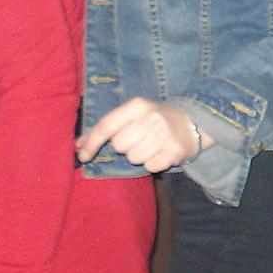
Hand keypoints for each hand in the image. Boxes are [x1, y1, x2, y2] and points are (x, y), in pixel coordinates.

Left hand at [76, 97, 215, 171]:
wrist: (194, 123)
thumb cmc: (156, 118)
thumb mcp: (134, 114)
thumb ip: (107, 128)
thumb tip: (79, 145)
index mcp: (139, 105)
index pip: (107, 125)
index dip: (92, 142)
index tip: (82, 154)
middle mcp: (151, 118)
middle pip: (119, 145)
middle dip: (125, 146)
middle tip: (139, 138)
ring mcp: (164, 136)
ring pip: (133, 158)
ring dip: (138, 155)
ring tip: (151, 145)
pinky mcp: (173, 153)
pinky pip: (148, 167)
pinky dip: (152, 163)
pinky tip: (160, 152)